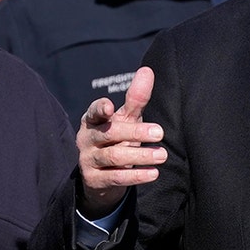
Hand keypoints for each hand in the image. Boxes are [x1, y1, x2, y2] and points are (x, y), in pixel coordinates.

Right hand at [75, 66, 166, 218]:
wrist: (101, 176)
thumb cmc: (116, 139)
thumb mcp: (125, 118)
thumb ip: (136, 98)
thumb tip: (147, 70)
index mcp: (93, 120)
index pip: (94, 112)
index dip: (100, 108)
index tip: (110, 107)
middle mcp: (87, 138)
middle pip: (110, 133)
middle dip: (135, 132)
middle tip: (160, 132)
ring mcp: (87, 159)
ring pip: (113, 157)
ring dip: (140, 156)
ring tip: (162, 155)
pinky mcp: (93, 180)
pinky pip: (115, 177)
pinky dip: (135, 176)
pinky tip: (153, 173)